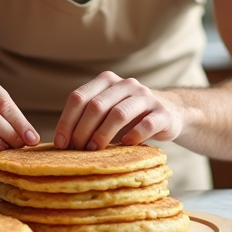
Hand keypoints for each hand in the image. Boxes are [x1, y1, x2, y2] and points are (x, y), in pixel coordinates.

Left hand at [54, 71, 182, 150]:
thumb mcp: (107, 111)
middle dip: (82, 130)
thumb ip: (88, 119)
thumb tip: (62, 143)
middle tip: (77, 150)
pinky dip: (132, 137)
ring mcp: (146, 97)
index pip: (79, 97)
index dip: (66, 121)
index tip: (60, 144)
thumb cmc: (130, 117)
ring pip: (118, 114)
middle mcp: (126, 84)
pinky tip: (125, 145)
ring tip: (94, 150)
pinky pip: (145, 125)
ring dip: (102, 134)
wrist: (170, 113)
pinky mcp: (163, 113)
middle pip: (96, 106)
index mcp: (106, 80)